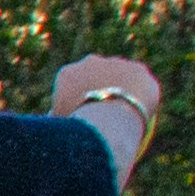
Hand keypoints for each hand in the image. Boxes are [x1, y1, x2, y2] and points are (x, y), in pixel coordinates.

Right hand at [51, 53, 164, 178]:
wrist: (109, 118)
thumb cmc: (76, 128)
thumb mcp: (59, 127)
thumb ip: (57, 124)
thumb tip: (50, 133)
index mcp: (66, 74)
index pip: (70, 84)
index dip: (77, 99)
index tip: (85, 113)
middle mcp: (89, 62)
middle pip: (95, 75)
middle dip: (99, 88)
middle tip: (106, 111)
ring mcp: (116, 63)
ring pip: (120, 76)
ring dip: (122, 89)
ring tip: (128, 111)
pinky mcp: (138, 69)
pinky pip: (141, 83)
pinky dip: (142, 95)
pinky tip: (144, 110)